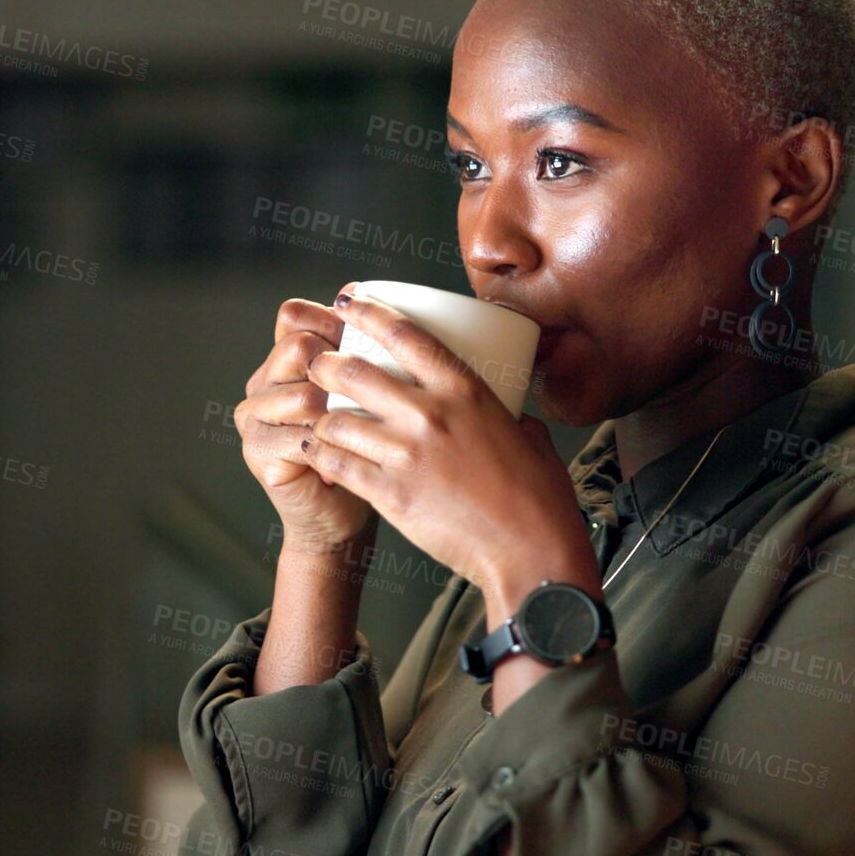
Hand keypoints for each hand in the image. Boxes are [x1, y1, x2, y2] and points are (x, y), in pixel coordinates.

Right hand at [234, 291, 375, 552]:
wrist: (346, 514)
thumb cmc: (366, 449)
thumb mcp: (368, 391)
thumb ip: (363, 349)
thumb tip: (361, 292)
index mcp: (285, 357)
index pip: (295, 315)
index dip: (334, 324)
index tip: (369, 346)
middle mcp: (262, 380)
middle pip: (298, 347)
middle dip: (341, 371)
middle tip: (367, 403)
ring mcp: (254, 415)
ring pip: (304, 393)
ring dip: (340, 415)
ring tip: (358, 436)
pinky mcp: (257, 450)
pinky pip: (300, 435)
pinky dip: (332, 448)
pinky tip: (347, 459)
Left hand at [302, 288, 598, 615]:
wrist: (531, 551)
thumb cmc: (539, 499)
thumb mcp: (530, 437)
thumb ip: (510, 418)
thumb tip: (512, 417)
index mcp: (465, 391)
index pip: (404, 335)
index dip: (368, 313)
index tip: (348, 304)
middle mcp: (430, 415)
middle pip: (354, 372)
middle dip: (326, 364)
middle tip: (318, 365)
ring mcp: (406, 455)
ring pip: (336, 420)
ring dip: (319, 416)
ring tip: (315, 417)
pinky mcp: (390, 494)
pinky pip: (337, 465)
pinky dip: (320, 456)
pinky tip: (315, 452)